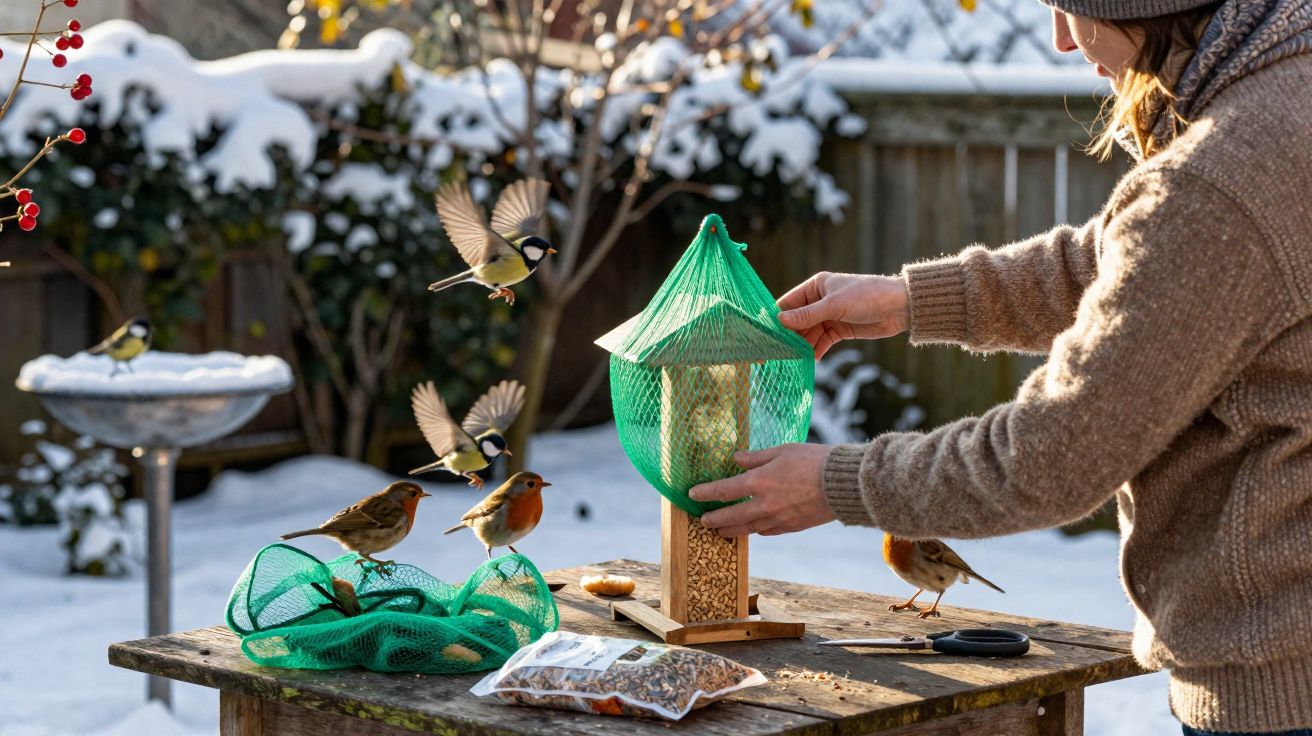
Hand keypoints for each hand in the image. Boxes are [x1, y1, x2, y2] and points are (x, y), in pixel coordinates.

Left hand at [689, 444, 835, 537]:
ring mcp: (777, 518)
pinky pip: (767, 531)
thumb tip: (736, 459)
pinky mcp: (791, 526)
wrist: (843, 484)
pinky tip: (751, 529)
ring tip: (720, 531)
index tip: (693, 494)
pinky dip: (755, 530)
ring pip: (747, 529)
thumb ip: (756, 458)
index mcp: (760, 482)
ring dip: (730, 530)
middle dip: (713, 519)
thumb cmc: (814, 461)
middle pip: (730, 517)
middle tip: (702, 521)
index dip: (705, 493)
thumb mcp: (782, 451)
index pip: (723, 491)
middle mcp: (765, 504)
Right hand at [777, 272, 909, 358]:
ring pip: (808, 333)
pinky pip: (821, 341)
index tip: (764, 334)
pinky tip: (810, 359)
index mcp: (816, 286)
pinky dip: (815, 350)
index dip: (777, 318)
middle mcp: (819, 301)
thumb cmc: (867, 296)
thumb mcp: (834, 305)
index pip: (789, 302)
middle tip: (776, 352)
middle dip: (788, 336)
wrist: (899, 307)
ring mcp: (829, 316)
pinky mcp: (839, 330)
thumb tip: (780, 320)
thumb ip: (808, 315)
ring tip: (792, 359)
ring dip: (801, 345)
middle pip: (797, 320)